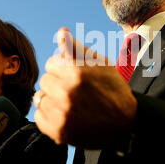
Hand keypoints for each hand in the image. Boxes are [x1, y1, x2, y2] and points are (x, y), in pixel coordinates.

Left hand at [34, 28, 136, 149]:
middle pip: (45, 80)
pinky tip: (65, 115)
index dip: (64, 69)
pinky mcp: (58, 132)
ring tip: (70, 104)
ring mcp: (61, 114)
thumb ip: (77, 48)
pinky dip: (49, 116)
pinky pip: (39, 117)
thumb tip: (61, 31)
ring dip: (52, 99)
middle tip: (75, 91)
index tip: (75, 77)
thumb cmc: (114, 90)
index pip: (51, 63)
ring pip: (40, 98)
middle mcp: (66, 93)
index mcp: (76, 73)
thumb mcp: (100, 64)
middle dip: (57, 83)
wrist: (126, 125)